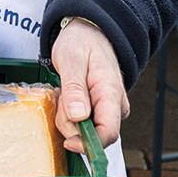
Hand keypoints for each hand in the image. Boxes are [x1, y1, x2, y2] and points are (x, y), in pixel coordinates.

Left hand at [48, 18, 128, 155]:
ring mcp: (107, 109)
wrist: (89, 31)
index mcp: (111, 93)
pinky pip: (80, 123)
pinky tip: (68, 96)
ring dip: (67, 115)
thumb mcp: (72, 60)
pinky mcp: (98, 111)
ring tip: (66, 90)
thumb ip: (74, 89)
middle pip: (93, 135)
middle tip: (62, 94)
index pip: (109, 133)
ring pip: (84, 130)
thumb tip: (78, 117)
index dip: (88, 144)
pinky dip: (68, 113)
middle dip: (70, 123)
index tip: (67, 142)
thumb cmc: (82, 42)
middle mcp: (115, 105)